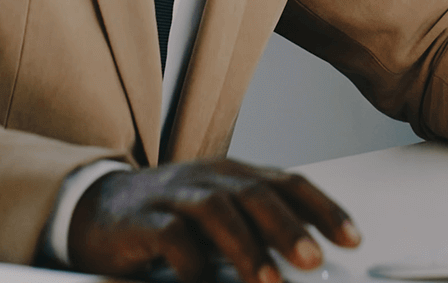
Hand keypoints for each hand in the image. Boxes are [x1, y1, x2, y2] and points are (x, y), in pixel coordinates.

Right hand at [67, 158, 362, 282]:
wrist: (96, 208)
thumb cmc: (167, 217)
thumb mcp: (218, 216)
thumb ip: (256, 230)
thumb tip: (309, 257)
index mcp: (233, 175)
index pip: (287, 182)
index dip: (322, 207)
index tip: (352, 238)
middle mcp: (208, 178)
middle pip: (255, 192)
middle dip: (289, 227)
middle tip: (314, 260)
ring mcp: (174, 195)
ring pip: (216, 210)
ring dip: (247, 247)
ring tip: (269, 282)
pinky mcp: (143, 220)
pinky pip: (171, 236)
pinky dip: (191, 262)